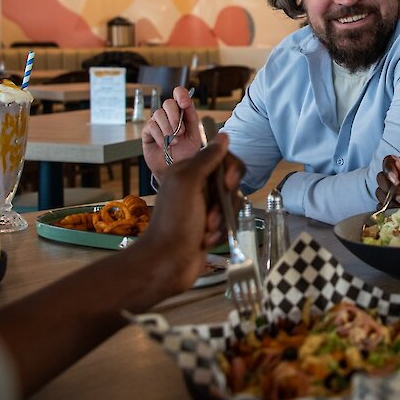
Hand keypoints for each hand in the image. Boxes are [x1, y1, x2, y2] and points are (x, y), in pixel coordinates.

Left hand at [132, 133, 243, 296]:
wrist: (167, 263)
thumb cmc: (175, 222)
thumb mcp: (188, 183)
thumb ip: (206, 159)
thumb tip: (223, 136)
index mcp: (188, 171)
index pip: (222, 158)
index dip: (230, 170)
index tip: (227, 184)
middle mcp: (196, 186)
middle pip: (230, 182)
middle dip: (225, 201)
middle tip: (211, 215)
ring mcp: (204, 207)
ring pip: (232, 203)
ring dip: (222, 219)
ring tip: (207, 232)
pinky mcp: (210, 226)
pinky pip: (229, 221)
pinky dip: (221, 232)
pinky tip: (206, 241)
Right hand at [141, 87, 199, 177]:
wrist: (176, 170)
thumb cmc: (186, 153)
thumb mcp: (194, 135)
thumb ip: (192, 118)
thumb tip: (189, 102)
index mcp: (183, 114)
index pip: (179, 94)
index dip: (180, 95)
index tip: (184, 104)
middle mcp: (170, 116)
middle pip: (168, 103)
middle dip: (174, 116)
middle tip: (179, 131)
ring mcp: (158, 123)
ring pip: (158, 114)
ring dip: (168, 128)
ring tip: (174, 141)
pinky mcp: (148, 132)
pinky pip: (151, 126)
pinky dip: (160, 136)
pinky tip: (165, 145)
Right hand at [376, 154, 399, 207]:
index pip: (389, 162)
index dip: (389, 169)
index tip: (395, 179)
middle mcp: (397, 181)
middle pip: (381, 177)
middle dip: (390, 188)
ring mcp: (392, 195)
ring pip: (379, 192)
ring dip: (391, 199)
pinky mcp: (389, 207)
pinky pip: (380, 206)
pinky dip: (387, 209)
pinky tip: (399, 211)